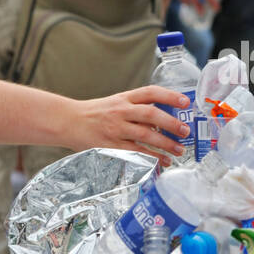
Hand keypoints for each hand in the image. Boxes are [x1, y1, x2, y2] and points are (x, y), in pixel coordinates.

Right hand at [66, 86, 190, 164]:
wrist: (68, 121)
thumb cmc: (96, 113)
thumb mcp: (116, 102)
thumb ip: (137, 107)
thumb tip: (166, 117)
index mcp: (124, 98)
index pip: (150, 92)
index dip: (169, 96)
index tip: (185, 101)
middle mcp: (121, 111)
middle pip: (151, 114)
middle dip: (171, 123)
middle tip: (185, 131)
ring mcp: (116, 129)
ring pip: (145, 135)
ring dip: (165, 144)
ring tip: (179, 150)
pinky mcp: (111, 145)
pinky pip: (135, 152)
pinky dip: (151, 157)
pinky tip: (163, 161)